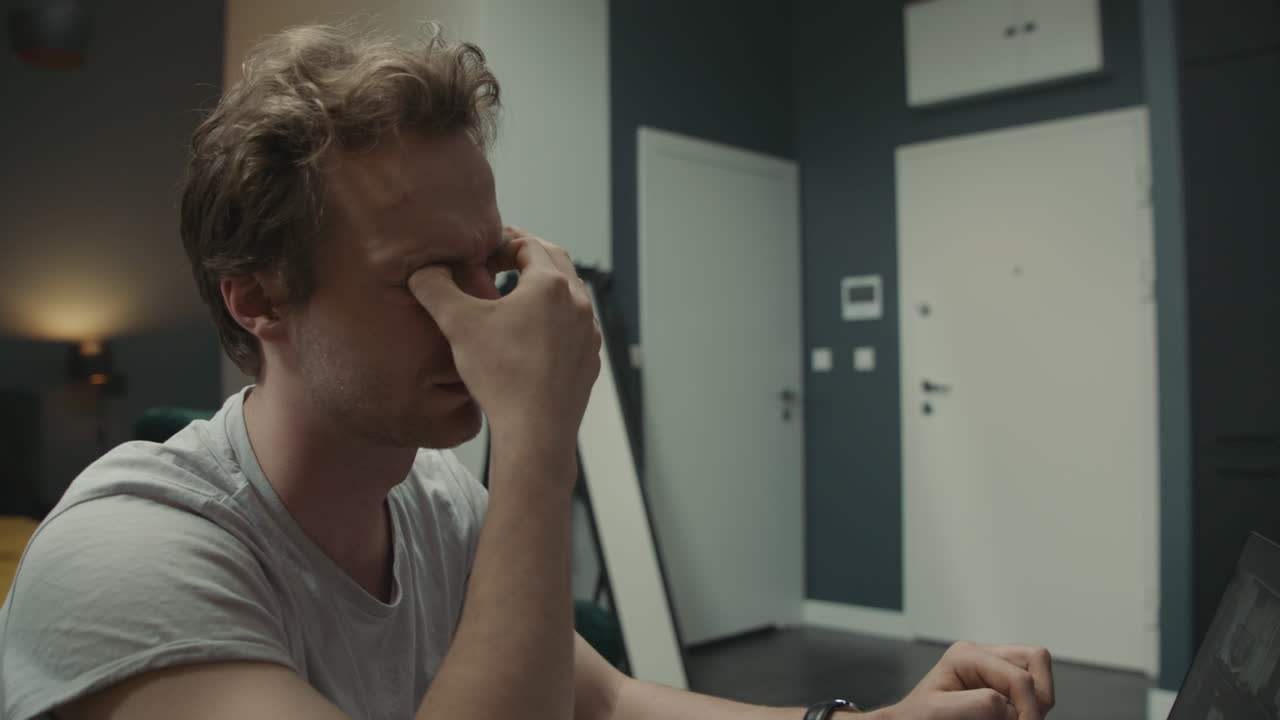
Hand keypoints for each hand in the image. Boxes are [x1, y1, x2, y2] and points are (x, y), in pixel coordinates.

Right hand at [409, 226, 600, 455]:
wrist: (535, 432)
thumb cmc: (500, 375)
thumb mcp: (458, 324)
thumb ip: (435, 288)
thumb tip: (421, 270)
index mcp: (551, 284)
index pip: (529, 244)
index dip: (504, 242)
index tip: (484, 252)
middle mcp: (579, 303)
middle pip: (555, 263)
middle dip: (527, 258)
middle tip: (502, 262)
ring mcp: (589, 333)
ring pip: (569, 295)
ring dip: (544, 288)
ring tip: (515, 298)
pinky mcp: (590, 360)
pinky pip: (575, 327)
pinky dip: (555, 320)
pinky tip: (532, 336)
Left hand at [868, 642, 1053, 719]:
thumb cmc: (917, 717)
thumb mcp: (938, 710)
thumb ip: (976, 704)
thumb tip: (1007, 705)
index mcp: (966, 656)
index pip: (1019, 677)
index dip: (1028, 708)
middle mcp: (983, 656)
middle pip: (1036, 661)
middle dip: (1038, 697)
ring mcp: (993, 670)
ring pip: (1038, 675)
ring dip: (1035, 702)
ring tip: (1014, 719)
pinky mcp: (999, 685)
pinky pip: (1031, 691)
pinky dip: (1027, 707)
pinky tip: (1008, 718)